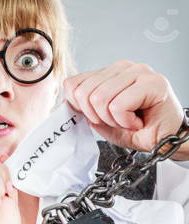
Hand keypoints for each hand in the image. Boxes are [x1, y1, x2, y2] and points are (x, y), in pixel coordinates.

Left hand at [63, 60, 188, 159]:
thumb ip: (86, 110)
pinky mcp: (152, 82)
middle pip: (83, 93)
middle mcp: (122, 68)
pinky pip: (118, 105)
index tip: (97, 118)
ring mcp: (138, 72)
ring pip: (99, 98)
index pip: (72, 84)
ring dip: (112, 120)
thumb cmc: (139, 129)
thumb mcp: (103, 122)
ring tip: (128, 121)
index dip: (78, 107)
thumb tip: (70, 104)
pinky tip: (138, 122)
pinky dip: (124, 121)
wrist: (169, 141)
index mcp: (107, 74)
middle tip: (116, 121)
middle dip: (96, 116)